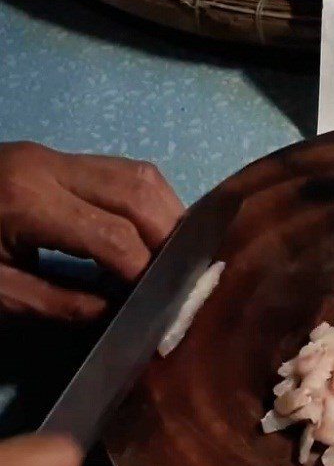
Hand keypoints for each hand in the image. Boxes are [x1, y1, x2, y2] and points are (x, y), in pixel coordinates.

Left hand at [0, 142, 183, 321]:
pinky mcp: (60, 157)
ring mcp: (56, 155)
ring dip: (167, 214)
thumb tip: (118, 311)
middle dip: (169, 236)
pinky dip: (150, 202)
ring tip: (170, 255)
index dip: (143, 270)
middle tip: (175, 276)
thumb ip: (59, 303)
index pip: (112, 234)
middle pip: (138, 191)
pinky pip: (125, 171)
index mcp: (26, 201)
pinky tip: (150, 231)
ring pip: (140, 174)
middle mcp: (50, 166)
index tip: (156, 301)